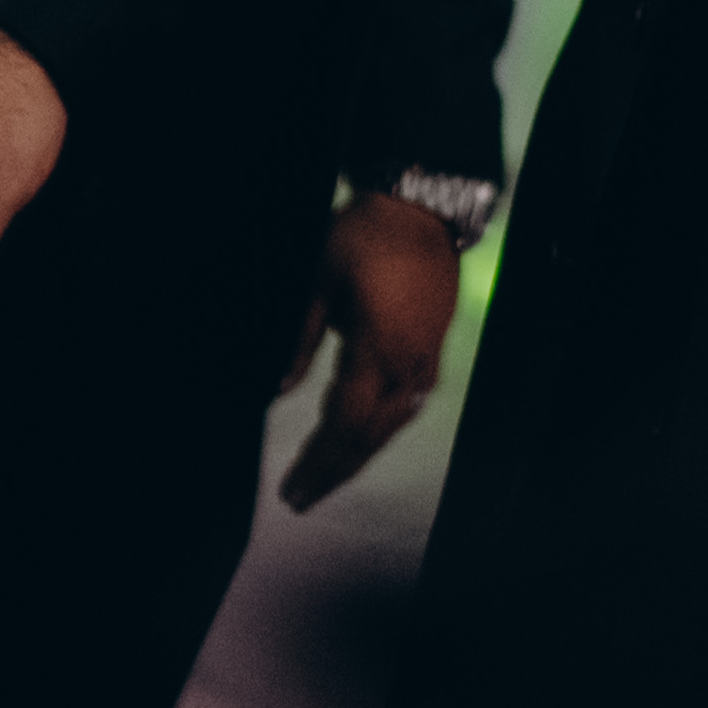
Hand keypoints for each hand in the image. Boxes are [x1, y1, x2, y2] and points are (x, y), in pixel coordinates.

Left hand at [277, 191, 463, 510]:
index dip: (317, 461)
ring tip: (325, 480)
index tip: (291, 488)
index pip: (344, 424)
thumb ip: (300, 338)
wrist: (421, 210)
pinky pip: (404, 408)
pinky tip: (361, 442)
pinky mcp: (431, 353)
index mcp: (378, 348)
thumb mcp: (319, 279)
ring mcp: (424, 362)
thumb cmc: (365, 236)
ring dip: (355, 458)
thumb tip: (277, 388)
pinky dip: (378, 433)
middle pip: (368, 437)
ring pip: (389, 428)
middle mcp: (407, 365)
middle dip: (333, 472)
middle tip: (300, 498)